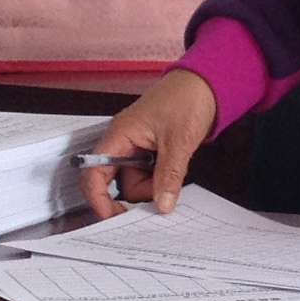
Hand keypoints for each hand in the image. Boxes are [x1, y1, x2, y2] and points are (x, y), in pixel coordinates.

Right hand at [84, 69, 218, 217]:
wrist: (206, 84)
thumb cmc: (187, 97)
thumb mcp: (178, 140)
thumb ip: (169, 175)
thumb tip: (162, 204)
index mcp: (120, 134)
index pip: (93, 172)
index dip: (98, 198)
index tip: (113, 216)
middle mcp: (123, 142)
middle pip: (113, 182)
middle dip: (133, 195)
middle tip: (154, 204)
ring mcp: (136, 147)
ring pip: (132, 181)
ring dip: (151, 189)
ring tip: (172, 177)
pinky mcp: (149, 151)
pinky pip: (146, 175)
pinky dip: (157, 182)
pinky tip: (172, 177)